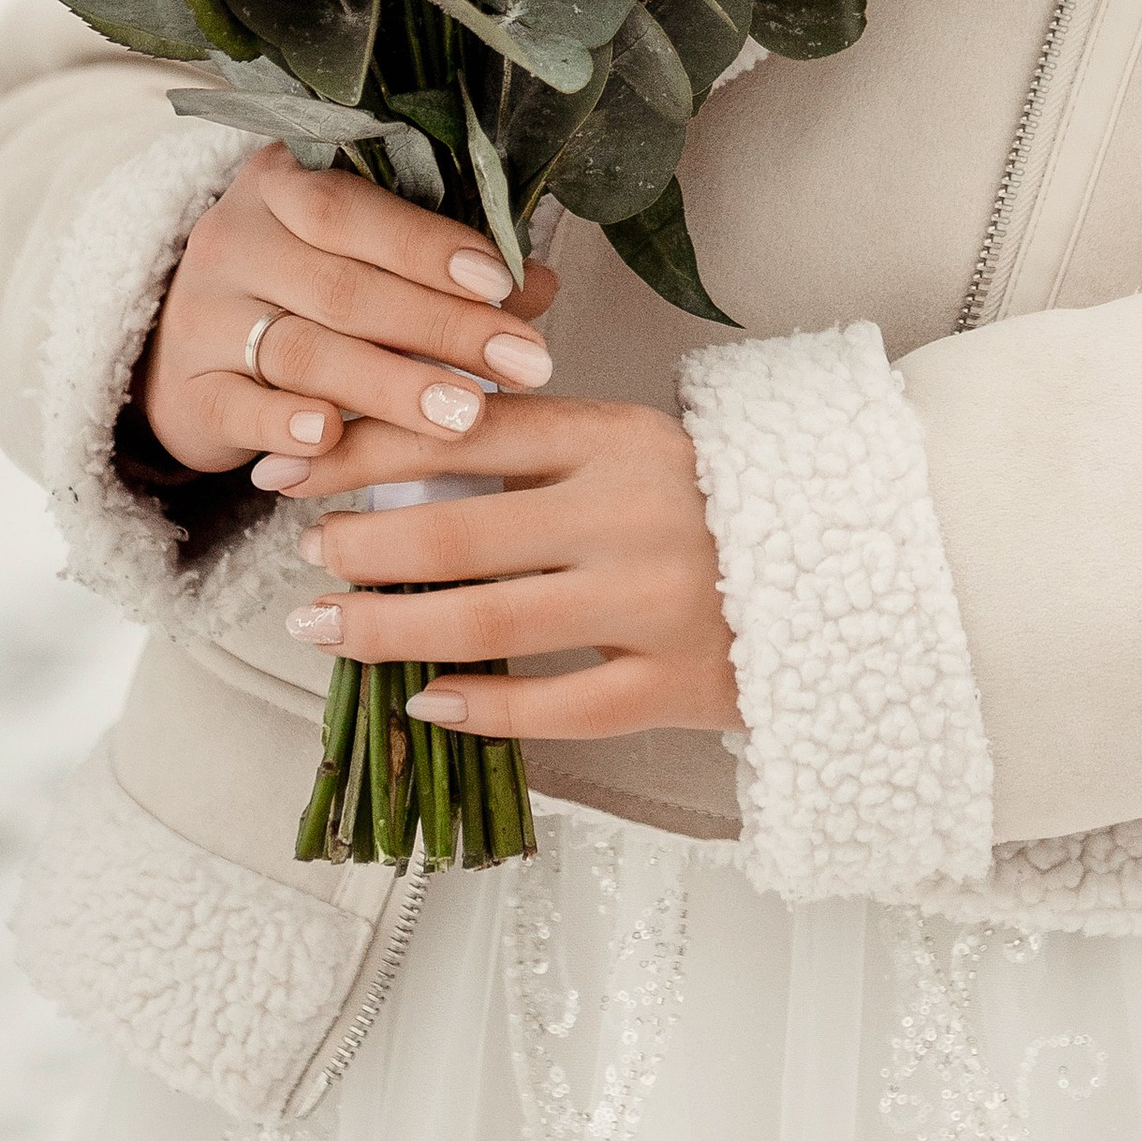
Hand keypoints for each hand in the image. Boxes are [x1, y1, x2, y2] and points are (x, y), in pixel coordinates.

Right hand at [138, 147, 561, 488]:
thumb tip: (539, 283)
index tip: (501, 282)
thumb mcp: (364, 259)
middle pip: (343, 287)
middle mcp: (232, 240)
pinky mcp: (185, 389)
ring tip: (465, 414)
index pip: (350, 207)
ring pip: (302, 351)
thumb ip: (444, 268)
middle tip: (524, 363)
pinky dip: (286, 423)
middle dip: (443, 328)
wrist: (187, 344)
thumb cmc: (301, 288)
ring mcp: (202, 315)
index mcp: (278, 184)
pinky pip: (238, 407)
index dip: (427, 245)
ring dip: (390, 386)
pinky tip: (332, 437)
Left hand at [284, 397, 740, 742]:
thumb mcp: (634, 441)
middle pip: (458, 535)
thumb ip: (537, 442)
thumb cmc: (715, 498)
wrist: (853, 564)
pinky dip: (479, 706)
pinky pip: (555, 706)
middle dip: (358, 547)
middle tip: (303, 554)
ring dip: (386, 629)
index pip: (462, 434)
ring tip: (320, 625)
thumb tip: (398, 444)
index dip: (361, 450)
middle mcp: (630, 514)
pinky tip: (422, 699)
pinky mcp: (673, 684)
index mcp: (617, 436)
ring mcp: (652, 604)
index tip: (289, 466)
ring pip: (488, 625)